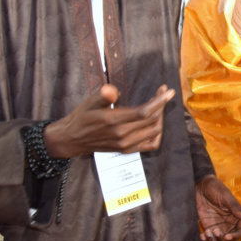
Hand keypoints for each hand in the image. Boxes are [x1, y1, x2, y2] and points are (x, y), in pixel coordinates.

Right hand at [44, 84, 173, 158]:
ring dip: (160, 117)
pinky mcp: (126, 150)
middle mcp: (122, 134)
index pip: (144, 112)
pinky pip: (150, 145)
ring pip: (154, 131)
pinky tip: (155, 123)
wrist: (72, 139)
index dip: (159, 101)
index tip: (167, 91)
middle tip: (162, 92)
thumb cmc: (82, 117)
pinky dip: (157, 134)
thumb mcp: (90, 102)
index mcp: (114, 121)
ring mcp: (125, 144)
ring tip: (158, 105)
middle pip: (152, 120)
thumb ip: (103, 96)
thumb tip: (111, 89)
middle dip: (161, 104)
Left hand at [195, 176, 240, 240]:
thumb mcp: (226, 197)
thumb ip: (235, 208)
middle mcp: (229, 226)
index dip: (236, 237)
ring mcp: (219, 229)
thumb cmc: (215, 188)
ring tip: (207, 234)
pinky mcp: (208, 230)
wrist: (200, 187)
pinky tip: (202, 235)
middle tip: (215, 232)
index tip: (226, 236)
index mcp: (237, 218)